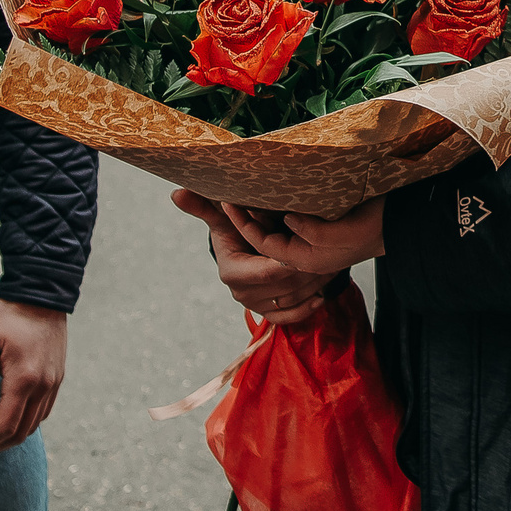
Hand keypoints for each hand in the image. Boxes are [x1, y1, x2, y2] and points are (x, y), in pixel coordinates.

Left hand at [0, 298, 68, 455]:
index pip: (5, 426)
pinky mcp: (57, 377)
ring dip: (11, 436)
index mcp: (24, 379)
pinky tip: (11, 418)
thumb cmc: (9, 315)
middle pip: (21, 432)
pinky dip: (26, 423)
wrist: (42, 294)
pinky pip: (44, 411)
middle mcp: (43, 386)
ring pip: (34, 424)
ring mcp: (53, 382)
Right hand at [171, 188, 330, 323]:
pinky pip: (290, 318)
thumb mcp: (222, 215)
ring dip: (315, 285)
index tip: (310, 247)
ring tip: (335, 267)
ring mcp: (256, 306)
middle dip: (309, 272)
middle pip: (285, 287)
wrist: (241, 250)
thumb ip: (204, 206)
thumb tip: (176, 193)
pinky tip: (323, 295)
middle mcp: (242, 294)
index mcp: (232, 272)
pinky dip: (308, 309)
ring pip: (292, 300)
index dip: (290, 261)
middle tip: (331, 255)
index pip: (268, 271)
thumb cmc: (234, 227)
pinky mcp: (268, 314)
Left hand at [230, 194, 385, 275]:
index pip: (263, 244)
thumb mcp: (341, 232)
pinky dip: (274, 221)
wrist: (398, 224)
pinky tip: (269, 204)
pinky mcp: (318, 237)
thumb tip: (286, 219)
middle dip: (246, 224)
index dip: (243, 223)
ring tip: (243, 200)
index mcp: (306, 259)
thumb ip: (311, 230)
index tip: (228, 201)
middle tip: (231, 199)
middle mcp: (305, 257)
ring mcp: (311, 248)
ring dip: (258, 221)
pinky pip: (288, 231)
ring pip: (273, 238)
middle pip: (264, 244)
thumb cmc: (372, 227)